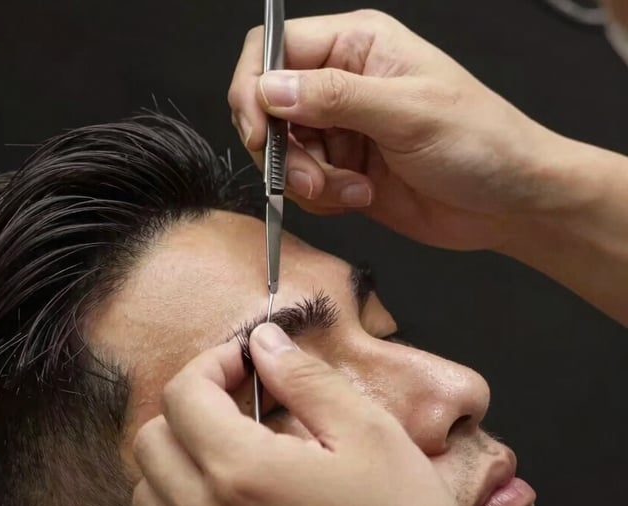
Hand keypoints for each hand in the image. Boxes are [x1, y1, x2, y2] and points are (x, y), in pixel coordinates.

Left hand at [132, 324, 527, 505]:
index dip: (213, 363)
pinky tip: (235, 498)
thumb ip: (305, 378)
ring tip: (234, 448)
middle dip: (191, 404)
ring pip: (148, 490)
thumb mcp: (370, 433)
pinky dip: (182, 502)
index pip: (184, 395)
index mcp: (243, 474)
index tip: (249, 362)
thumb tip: (263, 342)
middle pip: (152, 440)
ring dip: (179, 456)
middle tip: (241, 400)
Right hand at [228, 10, 587, 251]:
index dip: (254, 88)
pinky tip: (360, 197)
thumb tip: (269, 88)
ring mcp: (341, 129)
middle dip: (280, 149)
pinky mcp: (342, 170)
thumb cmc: (481, 142)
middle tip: (309, 178)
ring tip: (351, 189)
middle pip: (268, 106)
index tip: (260, 133)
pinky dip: (321, 198)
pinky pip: (302, 184)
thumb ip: (334, 97)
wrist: (507, 202)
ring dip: (306, 180)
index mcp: (357, 45)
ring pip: (281, 152)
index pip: (273, 49)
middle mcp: (341, 83)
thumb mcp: (407, 112)